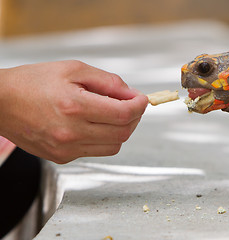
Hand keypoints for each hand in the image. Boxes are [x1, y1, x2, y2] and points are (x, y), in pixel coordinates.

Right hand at [0, 60, 147, 163]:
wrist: (0, 102)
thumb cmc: (33, 81)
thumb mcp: (73, 69)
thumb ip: (107, 81)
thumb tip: (131, 94)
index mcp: (75, 107)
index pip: (124, 114)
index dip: (139, 106)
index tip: (143, 99)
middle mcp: (71, 132)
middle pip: (123, 133)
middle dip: (134, 118)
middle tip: (131, 105)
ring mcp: (66, 148)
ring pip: (113, 146)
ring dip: (121, 130)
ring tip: (113, 114)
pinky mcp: (62, 157)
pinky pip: (95, 151)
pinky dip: (103, 138)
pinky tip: (95, 124)